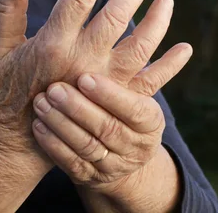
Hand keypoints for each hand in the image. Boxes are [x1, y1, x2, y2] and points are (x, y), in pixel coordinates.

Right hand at [0, 0, 172, 158]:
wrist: (14, 142)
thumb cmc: (1, 92)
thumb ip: (6, 12)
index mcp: (51, 44)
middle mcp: (81, 62)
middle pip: (115, 17)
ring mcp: (101, 85)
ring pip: (138, 47)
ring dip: (156, 21)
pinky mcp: (113, 105)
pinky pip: (148, 83)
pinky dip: (169, 66)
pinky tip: (185, 48)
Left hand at [31, 45, 190, 190]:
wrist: (119, 153)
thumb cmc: (122, 105)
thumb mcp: (137, 87)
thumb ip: (142, 62)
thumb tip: (180, 42)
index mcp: (150, 120)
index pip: (134, 109)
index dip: (110, 94)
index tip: (85, 77)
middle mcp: (136, 146)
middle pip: (107, 128)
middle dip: (79, 108)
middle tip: (54, 88)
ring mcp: (113, 165)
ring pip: (86, 146)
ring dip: (61, 124)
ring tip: (41, 102)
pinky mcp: (89, 177)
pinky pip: (70, 164)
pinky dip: (53, 144)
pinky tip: (38, 126)